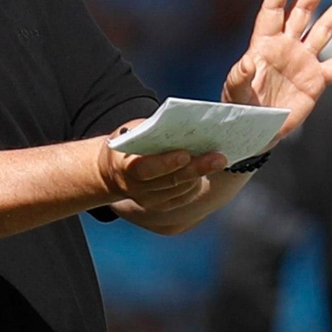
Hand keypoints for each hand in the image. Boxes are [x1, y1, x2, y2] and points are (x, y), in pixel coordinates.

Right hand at [97, 132, 224, 212]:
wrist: (112, 171)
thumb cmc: (128, 143)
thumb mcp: (132, 132)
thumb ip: (152, 132)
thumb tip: (182, 125)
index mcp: (124, 165)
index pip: (146, 167)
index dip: (166, 162)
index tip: (186, 154)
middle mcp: (135, 187)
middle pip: (170, 180)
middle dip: (196, 168)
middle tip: (219, 158)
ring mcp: (147, 200)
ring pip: (180, 189)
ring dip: (200, 175)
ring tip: (217, 160)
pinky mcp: (160, 206)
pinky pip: (183, 197)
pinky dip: (196, 184)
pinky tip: (207, 171)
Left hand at [222, 0, 331, 140]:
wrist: (255, 129)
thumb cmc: (239, 108)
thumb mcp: (234, 92)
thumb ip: (239, 77)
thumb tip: (248, 61)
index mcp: (264, 43)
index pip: (274, 9)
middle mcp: (286, 46)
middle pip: (304, 10)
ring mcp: (304, 61)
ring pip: (325, 29)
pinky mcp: (317, 80)